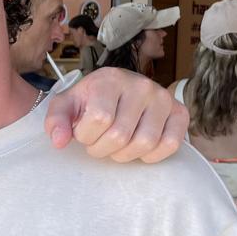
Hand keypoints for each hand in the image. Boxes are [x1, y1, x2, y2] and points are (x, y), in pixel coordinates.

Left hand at [44, 67, 187, 162]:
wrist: (116, 90)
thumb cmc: (90, 100)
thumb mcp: (66, 106)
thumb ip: (56, 121)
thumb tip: (59, 141)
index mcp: (110, 80)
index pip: (99, 119)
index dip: (86, 136)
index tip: (83, 133)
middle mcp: (141, 85)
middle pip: (120, 135)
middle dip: (102, 149)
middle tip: (98, 144)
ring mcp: (163, 98)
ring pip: (145, 143)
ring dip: (125, 155)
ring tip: (116, 146)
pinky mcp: (180, 112)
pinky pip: (171, 144)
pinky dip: (153, 155)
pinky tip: (139, 149)